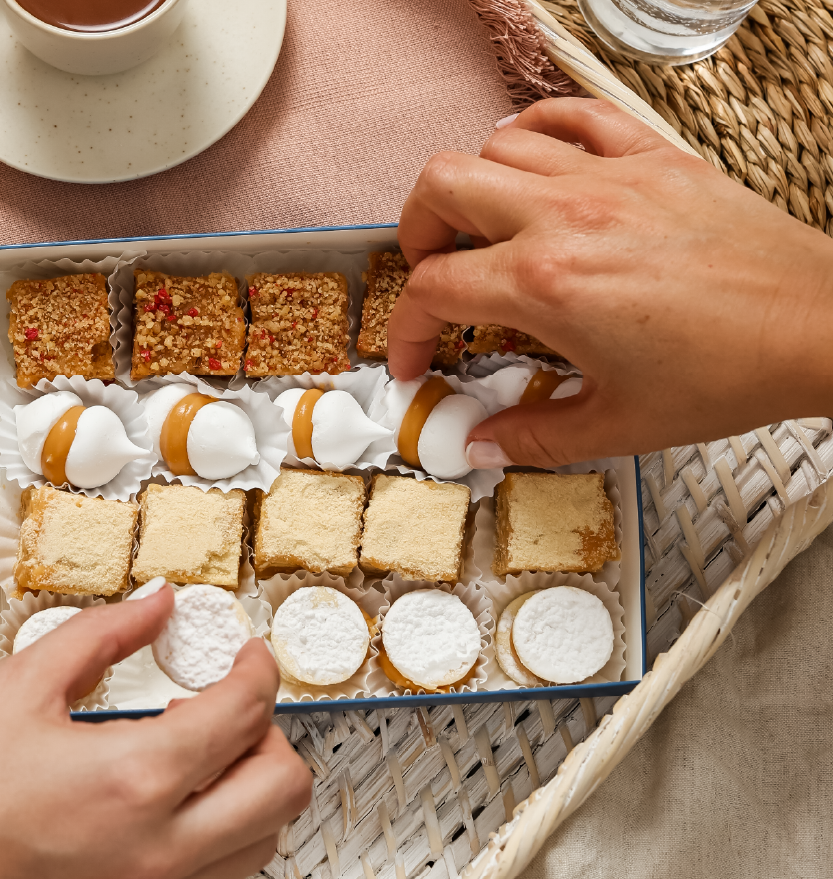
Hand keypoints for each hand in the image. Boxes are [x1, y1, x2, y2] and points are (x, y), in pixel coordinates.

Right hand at [0, 584, 312, 878]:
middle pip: (282, 785)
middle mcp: (157, 850)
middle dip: (271, 731)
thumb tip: (156, 605)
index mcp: (133, 779)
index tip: (248, 658)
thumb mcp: (18, 687)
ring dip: (251, 787)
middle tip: (232, 708)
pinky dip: (224, 840)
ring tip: (200, 758)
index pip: (246, 712)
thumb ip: (103, 634)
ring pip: (262, 840)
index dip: (258, 669)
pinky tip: (180, 812)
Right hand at [387, 98, 832, 467]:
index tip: (416, 357)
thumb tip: (481, 445)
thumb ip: (532, 438)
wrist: (815, 328)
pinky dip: (536, 131)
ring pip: (497, 142)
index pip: (433, 288)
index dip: (406, 329)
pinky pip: (572, 114)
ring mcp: (609, 176)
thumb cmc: (726, 374)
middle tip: (431, 273)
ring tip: (484, 229)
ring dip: (472, 186)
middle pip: (442, 185)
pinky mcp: (652, 157)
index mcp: (546, 284)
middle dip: (415, 232)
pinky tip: (535, 165)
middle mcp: (565, 215)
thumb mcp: (617, 425)